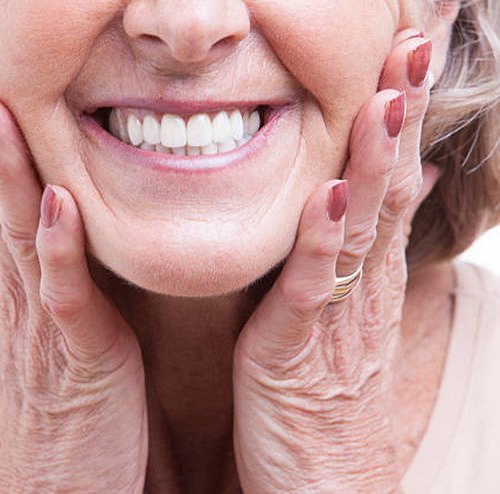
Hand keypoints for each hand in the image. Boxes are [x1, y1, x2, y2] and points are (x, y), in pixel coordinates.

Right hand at [0, 35, 146, 492]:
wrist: (66, 480)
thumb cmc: (74, 396)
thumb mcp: (64, 317)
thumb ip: (63, 267)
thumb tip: (66, 214)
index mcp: (27, 275)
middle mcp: (23, 287)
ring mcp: (44, 321)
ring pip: (17, 230)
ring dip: (4, 166)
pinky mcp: (76, 358)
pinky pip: (64, 295)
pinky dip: (58, 248)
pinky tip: (56, 202)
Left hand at [233, 30, 437, 492]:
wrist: (322, 486)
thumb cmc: (324, 399)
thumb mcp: (347, 319)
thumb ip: (360, 257)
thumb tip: (392, 194)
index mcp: (364, 279)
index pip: (386, 184)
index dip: (395, 122)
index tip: (403, 61)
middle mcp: (359, 290)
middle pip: (384, 191)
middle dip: (397, 119)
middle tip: (411, 48)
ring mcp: (335, 319)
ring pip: (360, 228)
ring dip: (375, 162)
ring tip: (387, 98)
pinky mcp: (298, 351)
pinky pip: (313, 288)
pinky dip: (324, 240)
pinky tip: (333, 194)